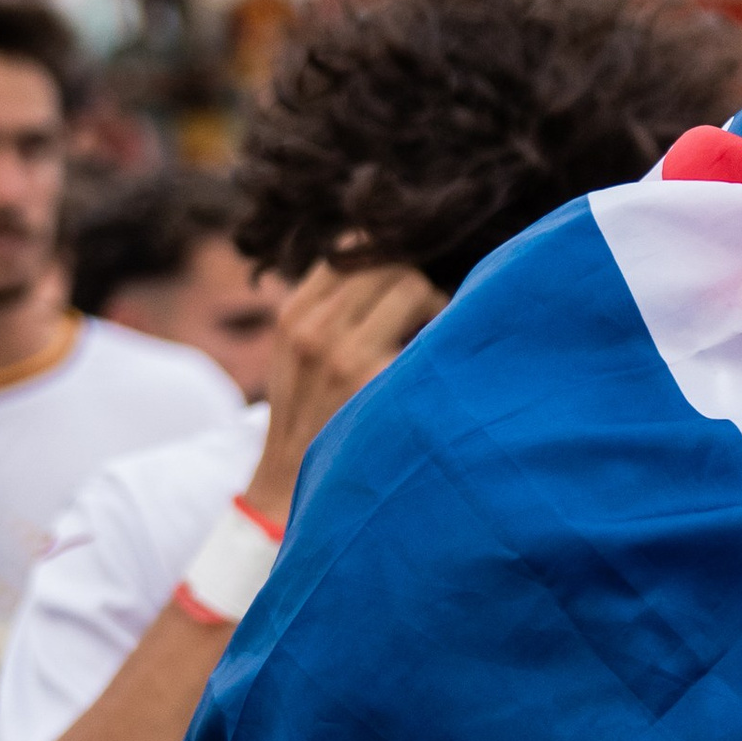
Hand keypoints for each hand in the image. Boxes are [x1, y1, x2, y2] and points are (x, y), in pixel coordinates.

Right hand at [243, 258, 443, 528]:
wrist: (295, 496)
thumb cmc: (312, 422)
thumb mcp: (299, 357)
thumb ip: (331, 307)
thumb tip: (387, 255)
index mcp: (295, 315)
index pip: (351, 244)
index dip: (389, 251)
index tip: (410, 276)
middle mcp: (316, 328)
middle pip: (389, 258)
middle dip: (417, 280)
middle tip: (429, 319)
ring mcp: (346, 356)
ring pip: (413, 284)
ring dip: (436, 306)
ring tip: (433, 344)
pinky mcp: (380, 385)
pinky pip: (433, 330)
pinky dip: (447, 339)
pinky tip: (445, 371)